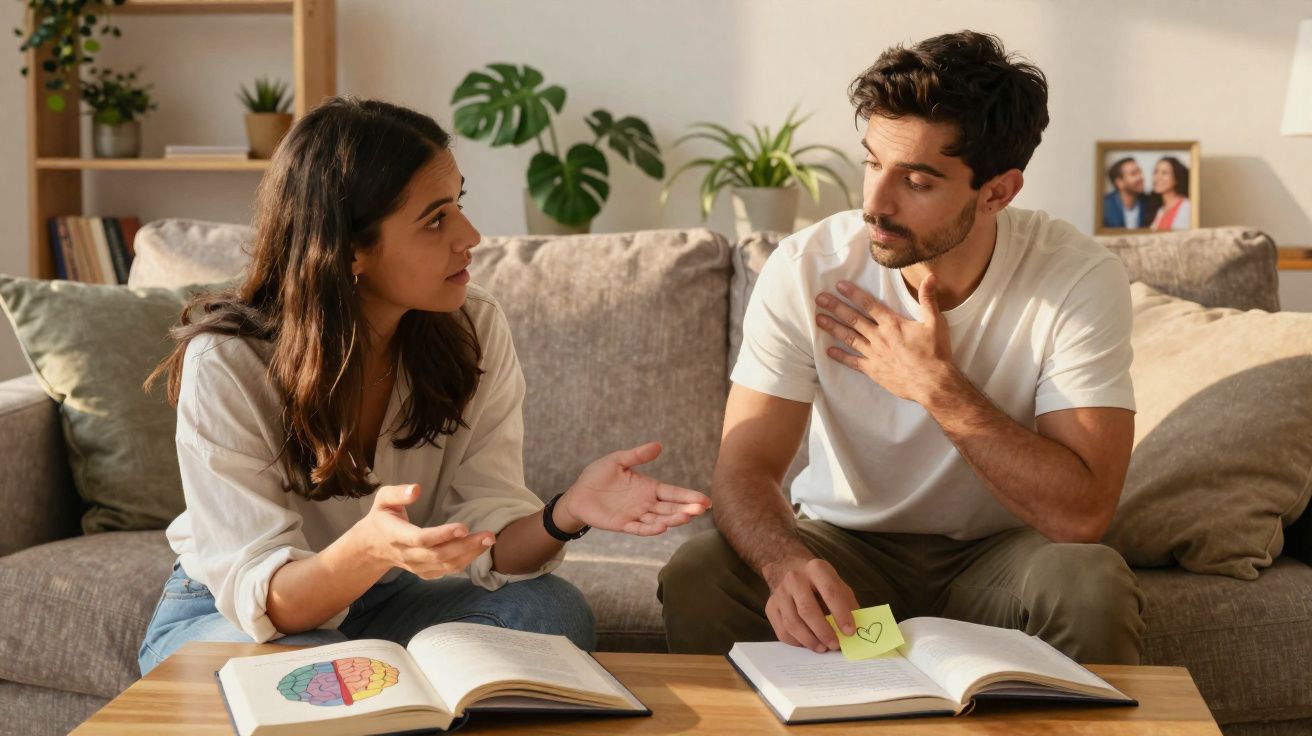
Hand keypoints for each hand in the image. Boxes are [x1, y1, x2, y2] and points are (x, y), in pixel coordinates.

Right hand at [356, 484, 495, 579]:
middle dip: (465, 546)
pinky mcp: (424, 572)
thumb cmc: (382, 517)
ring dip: (470, 554)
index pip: (421, 539)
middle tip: (489, 535)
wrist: (373, 546)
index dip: (442, 535)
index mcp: (396, 536)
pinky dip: (464, 561)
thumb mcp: (382, 499)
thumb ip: (397, 493)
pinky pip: (446, 570)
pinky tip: (478, 549)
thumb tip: (416, 489)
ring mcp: (416, 566)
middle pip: (439, 555)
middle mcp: (407, 555)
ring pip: (445, 565)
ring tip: (489, 540)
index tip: (464, 526)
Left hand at [558, 442, 711, 536]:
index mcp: (649, 487)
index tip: (705, 500)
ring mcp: (636, 515)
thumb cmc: (598, 476)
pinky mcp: (623, 524)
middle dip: (686, 509)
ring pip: (659, 519)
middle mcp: (646, 503)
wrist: (578, 493)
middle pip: (671, 508)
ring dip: (673, 519)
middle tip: (701, 509)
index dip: (689, 496)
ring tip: (686, 517)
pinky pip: (640, 528)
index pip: (673, 493)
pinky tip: (663, 527)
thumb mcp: (618, 460)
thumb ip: (637, 455)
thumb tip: (659, 445)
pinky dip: (651, 529)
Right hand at [762, 556, 858, 651]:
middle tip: (835, 645)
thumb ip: (847, 604)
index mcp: (816, 569)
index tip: (850, 632)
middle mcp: (794, 578)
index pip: (830, 592)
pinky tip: (808, 644)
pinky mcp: (770, 606)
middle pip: (807, 609)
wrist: (787, 568)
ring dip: (809, 640)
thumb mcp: (837, 584)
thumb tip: (858, 630)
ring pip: (792, 622)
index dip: (841, 614)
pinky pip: (782, 630)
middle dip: (823, 631)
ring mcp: (779, 592)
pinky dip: (796, 642)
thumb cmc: (819, 582)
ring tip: (822, 648)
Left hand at [814, 274, 955, 403]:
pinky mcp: (873, 370)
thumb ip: (929, 299)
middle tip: (819, 299)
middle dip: (835, 307)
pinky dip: (840, 356)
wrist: (932, 383)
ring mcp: (874, 354)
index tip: (839, 286)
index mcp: (892, 324)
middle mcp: (879, 337)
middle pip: (853, 319)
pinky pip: (852, 362)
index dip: (853, 294)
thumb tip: (930, 277)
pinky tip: (828, 351)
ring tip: (818, 319)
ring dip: (833, 328)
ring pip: (849, 337)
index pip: (868, 304)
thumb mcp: (936, 323)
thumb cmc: (935, 353)